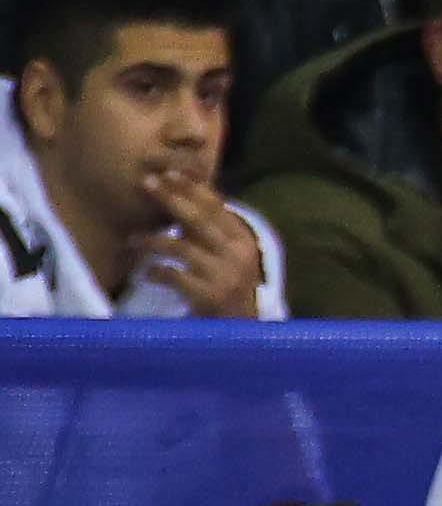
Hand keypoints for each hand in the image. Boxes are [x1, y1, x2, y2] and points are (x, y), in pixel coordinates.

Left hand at [137, 166, 258, 316]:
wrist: (240, 333)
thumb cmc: (226, 289)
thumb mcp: (226, 257)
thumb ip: (209, 232)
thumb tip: (180, 195)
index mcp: (243, 242)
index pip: (217, 207)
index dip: (192, 188)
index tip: (168, 172)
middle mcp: (238, 256)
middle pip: (198, 219)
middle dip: (169, 199)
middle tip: (146, 183)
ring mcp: (224, 277)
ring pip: (180, 246)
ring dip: (151, 240)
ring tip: (133, 240)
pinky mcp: (208, 297)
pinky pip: (172, 275)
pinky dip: (155, 272)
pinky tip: (145, 274)